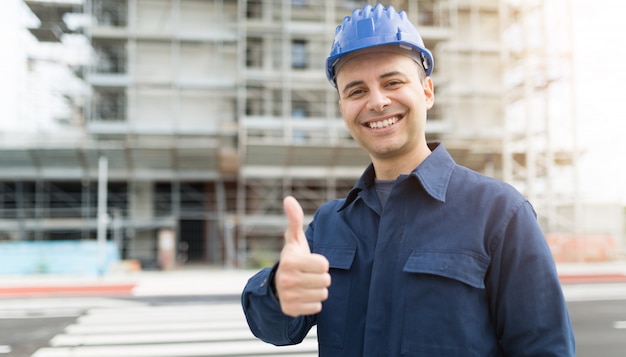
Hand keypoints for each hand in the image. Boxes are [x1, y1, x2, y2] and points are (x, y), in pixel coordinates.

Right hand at [274, 196, 330, 316]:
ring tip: (307, 284)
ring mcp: (288, 296)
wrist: (277, 285)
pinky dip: (313, 302)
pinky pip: (316, 307)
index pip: (324, 264)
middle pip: (325, 281)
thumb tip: (288, 199)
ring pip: (322, 294)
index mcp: (289, 261)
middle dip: (321, 277)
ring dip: (318, 289)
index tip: (311, 262)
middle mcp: (287, 280)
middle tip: (309, 274)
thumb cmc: (293, 258)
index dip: (321, 263)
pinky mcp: (291, 310)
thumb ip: (295, 219)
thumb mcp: (294, 239)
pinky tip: (304, 295)